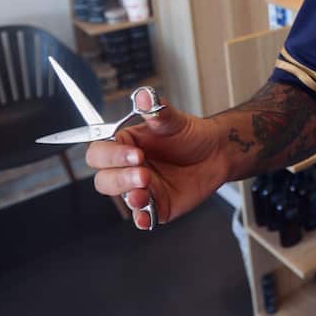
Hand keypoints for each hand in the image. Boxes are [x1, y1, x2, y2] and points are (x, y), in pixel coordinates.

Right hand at [86, 90, 225, 229]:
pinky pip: (143, 217)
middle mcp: (126, 169)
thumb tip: (144, 96)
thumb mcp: (173, 120)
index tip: (136, 153)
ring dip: (131, 196)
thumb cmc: (189, 135)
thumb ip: (156, 111)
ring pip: (121, 198)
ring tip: (146, 190)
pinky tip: (146, 216)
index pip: (99, 153)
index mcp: (123, 146)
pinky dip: (142, 218)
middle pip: (104, 179)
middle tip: (144, 173)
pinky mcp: (156, 206)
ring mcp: (140, 189)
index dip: (112, 155)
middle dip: (121, 177)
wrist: (216, 152)